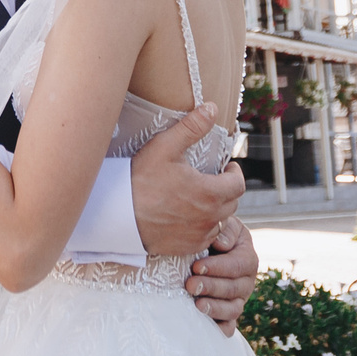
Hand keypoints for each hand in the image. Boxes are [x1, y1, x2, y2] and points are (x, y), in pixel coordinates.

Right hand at [130, 102, 244, 258]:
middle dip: (226, 189)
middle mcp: (210, 217)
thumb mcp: (165, 146)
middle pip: (232, 203)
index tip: (226, 168)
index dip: (235, 174)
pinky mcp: (188, 247)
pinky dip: (203, 226)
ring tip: (200, 197)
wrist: (117, 215)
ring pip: (220, 221)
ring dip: (216, 209)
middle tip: (212, 179)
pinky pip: (206, 237)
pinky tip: (188, 216)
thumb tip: (212, 108)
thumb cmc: (140, 180)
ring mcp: (199, 235)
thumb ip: (192, 127)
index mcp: (210, 192)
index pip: (239, 185)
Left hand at [188, 217, 257, 334]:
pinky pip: (229, 326)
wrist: (203, 249)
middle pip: (234, 289)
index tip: (196, 267)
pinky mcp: (227, 315)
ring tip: (197, 305)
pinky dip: (220, 328)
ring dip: (215, 308)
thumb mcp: (221, 225)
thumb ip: (223, 230)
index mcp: (247, 258)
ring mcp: (238, 300)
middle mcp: (246, 281)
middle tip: (190, 284)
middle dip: (212, 287)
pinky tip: (206, 326)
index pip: (238, 265)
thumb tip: (222, 245)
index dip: (218, 268)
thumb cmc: (211, 234)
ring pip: (233, 309)